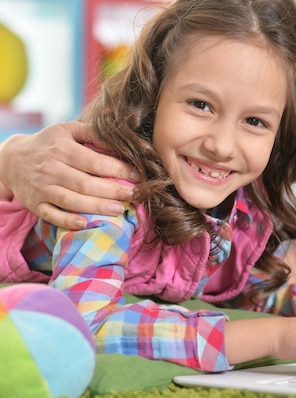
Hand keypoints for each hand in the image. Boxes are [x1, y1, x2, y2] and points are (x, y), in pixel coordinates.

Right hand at [0, 121, 136, 228]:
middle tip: (135, 195)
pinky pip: (51, 215)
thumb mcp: (66, 130)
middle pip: (86, 183)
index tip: (138, 176)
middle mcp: (51, 168)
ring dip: (97, 207)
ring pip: (71, 200)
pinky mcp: (34, 204)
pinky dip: (66, 221)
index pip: (95, 161)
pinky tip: (84, 224)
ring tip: (119, 209)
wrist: (11, 159)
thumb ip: (91, 132)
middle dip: (114, 190)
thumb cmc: (49, 144)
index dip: (119, 169)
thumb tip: (119, 138)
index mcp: (62, 148)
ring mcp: (42, 187)